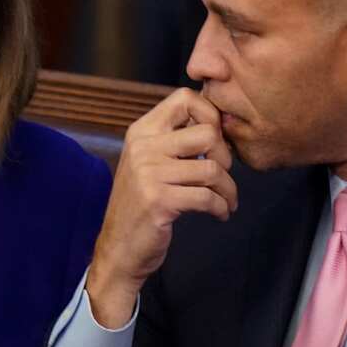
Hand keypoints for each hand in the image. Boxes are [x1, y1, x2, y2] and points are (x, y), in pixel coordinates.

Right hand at [86, 88, 237, 327]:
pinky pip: (207, 197)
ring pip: (212, 169)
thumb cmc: (141, 204)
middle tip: (222, 175)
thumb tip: (217, 121)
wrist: (119, 248)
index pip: (184, 98)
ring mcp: (150, 174)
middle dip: (226, 157)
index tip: (216, 141)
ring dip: (227, 189)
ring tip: (226, 200)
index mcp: (142, 131)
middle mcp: (144, 147)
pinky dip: (221, 207)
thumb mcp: (149, 163)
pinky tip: (220, 213)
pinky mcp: (160, 201)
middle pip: (207, 133)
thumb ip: (174, 140)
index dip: (210, 114)